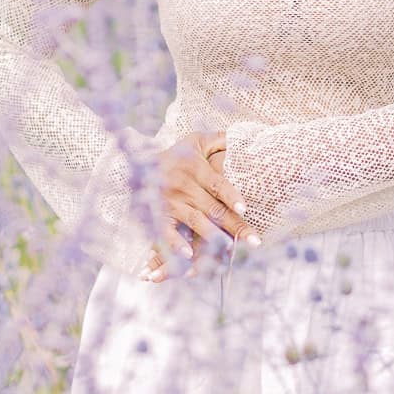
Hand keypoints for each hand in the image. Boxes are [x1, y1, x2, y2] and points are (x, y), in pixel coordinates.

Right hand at [142, 131, 259, 281]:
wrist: (139, 164)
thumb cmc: (178, 154)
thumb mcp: (197, 141)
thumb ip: (219, 139)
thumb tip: (242, 137)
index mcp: (195, 168)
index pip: (217, 184)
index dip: (231, 195)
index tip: (245, 208)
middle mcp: (184, 186)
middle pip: (213, 209)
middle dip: (235, 226)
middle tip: (254, 242)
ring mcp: (170, 203)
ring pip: (196, 222)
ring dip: (213, 238)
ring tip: (229, 251)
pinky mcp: (158, 216)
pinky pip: (167, 232)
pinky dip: (176, 244)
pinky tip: (188, 256)